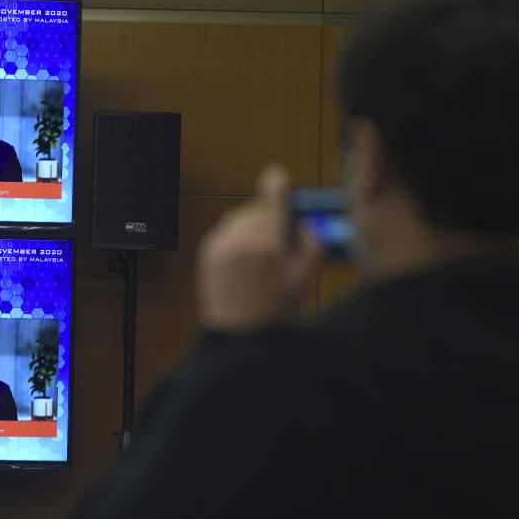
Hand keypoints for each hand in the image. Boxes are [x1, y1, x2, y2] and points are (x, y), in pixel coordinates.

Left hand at [196, 165, 321, 331]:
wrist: (238, 338)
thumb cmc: (275, 311)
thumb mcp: (306, 279)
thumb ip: (311, 243)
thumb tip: (301, 221)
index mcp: (269, 244)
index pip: (273, 198)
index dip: (279, 186)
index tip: (279, 180)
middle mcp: (242, 240)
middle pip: (258, 209)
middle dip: (269, 220)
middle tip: (276, 247)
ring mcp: (221, 245)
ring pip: (240, 218)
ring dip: (251, 228)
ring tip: (258, 260)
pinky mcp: (207, 252)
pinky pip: (226, 232)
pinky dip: (236, 240)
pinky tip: (243, 265)